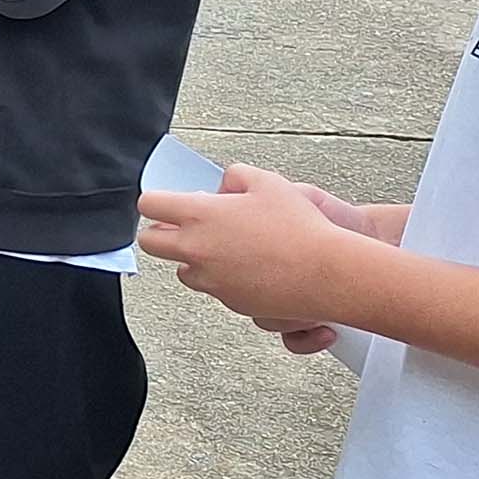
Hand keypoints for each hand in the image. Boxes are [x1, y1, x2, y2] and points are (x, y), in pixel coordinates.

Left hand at [141, 165, 373, 338]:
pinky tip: (247, 267)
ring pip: (182, 271)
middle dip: (161, 234)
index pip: (149, 205)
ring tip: (224, 248)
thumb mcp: (267, 182)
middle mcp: (197, 249)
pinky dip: (221, 279)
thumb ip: (235, 177)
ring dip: (193, 259)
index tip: (164, 203)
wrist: (328, 272)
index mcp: (199, 215)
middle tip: (182, 228)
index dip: (156, 201)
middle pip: (151, 243)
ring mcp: (211, 279)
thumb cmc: (301, 227)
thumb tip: (223, 186)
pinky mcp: (230, 302)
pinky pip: (213, 289)